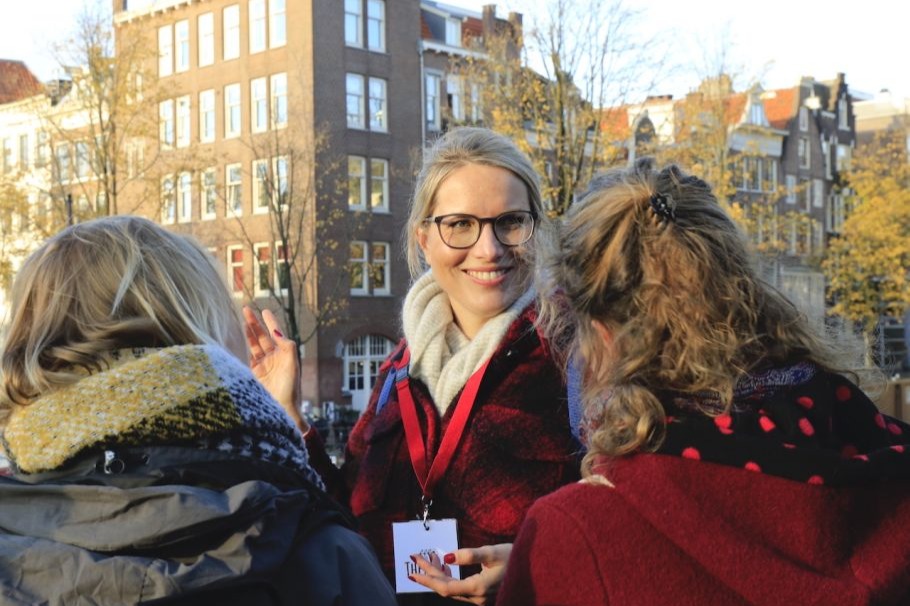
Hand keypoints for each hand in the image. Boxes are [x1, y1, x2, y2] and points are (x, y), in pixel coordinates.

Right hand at [242, 306, 308, 434]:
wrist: (280, 410)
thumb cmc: (290, 389)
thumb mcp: (292, 365)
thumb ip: (287, 347)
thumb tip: (278, 332)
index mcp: (285, 355)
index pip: (276, 334)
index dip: (270, 322)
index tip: (264, 310)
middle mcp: (274, 359)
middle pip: (263, 337)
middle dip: (255, 323)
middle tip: (247, 309)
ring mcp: (263, 366)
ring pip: (255, 345)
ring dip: (249, 333)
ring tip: (243, 319)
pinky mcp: (254, 374)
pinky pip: (248, 357)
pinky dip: (245, 347)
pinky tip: (241, 337)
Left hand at [409, 543, 511, 604]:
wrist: (536, 569)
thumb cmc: (516, 557)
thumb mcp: (492, 552)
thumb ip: (468, 555)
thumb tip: (447, 557)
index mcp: (478, 588)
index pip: (445, 588)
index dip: (428, 579)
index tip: (414, 571)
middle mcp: (478, 598)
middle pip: (446, 588)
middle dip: (430, 573)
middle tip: (416, 559)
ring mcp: (481, 599)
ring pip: (453, 589)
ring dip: (439, 575)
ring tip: (427, 560)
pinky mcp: (483, 596)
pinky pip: (461, 589)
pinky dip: (450, 578)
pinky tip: (445, 567)